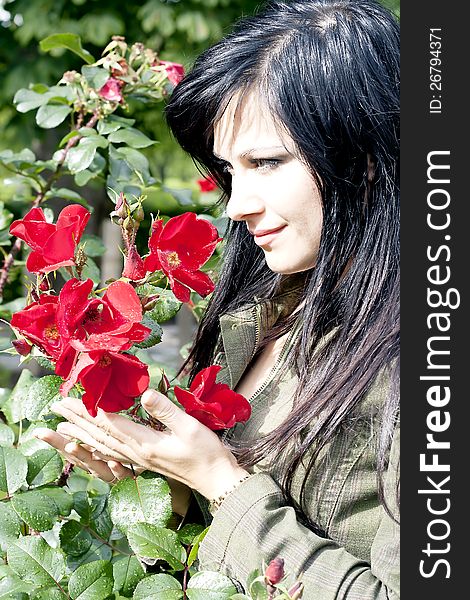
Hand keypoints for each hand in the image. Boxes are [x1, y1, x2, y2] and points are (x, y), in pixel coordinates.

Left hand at [45, 391, 248, 502]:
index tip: (70, 398)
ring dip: (82, 434)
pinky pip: (113, 453)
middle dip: (77, 420)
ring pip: (103, 445)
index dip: (88, 410)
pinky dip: (97, 447)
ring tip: (63, 426)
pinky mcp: (144, 461)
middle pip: (100, 435)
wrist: (215, 479)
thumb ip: (166, 410)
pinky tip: (91, 445)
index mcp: (144, 445)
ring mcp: (139, 460)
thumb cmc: (206, 453)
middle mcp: (136, 454)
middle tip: (56, 407)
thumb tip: (144, 394)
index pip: (109, 424)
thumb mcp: (189, 427)